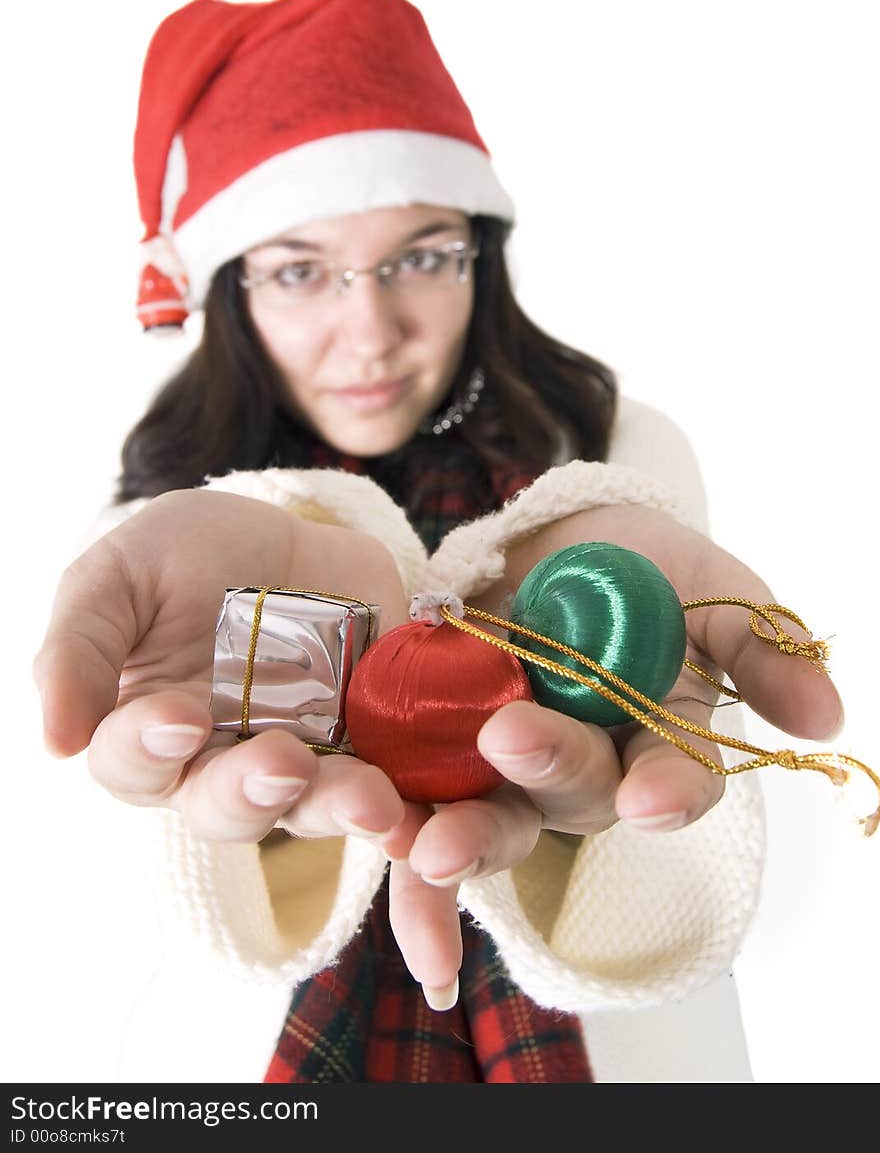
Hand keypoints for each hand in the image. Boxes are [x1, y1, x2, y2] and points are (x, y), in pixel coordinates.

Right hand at [34, 490, 411, 844]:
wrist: (290, 529)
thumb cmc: (187, 554)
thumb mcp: (121, 574)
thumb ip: (81, 646)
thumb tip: (55, 742)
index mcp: (146, 730)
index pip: (133, 763)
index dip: (148, 748)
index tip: (176, 716)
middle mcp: (218, 762)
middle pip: (224, 809)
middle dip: (250, 792)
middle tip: (281, 761)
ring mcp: (300, 758)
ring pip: (309, 809)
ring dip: (336, 808)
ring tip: (367, 797)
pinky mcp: (368, 745)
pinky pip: (385, 790)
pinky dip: (403, 807)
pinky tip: (416, 809)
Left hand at [385, 504, 844, 1004]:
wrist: (548, 537)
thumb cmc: (641, 564)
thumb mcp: (709, 585)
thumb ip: (761, 643)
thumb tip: (828, 722)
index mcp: (656, 741)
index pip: (674, 782)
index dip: (668, 792)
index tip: (652, 796)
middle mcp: (585, 768)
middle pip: (573, 797)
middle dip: (548, 771)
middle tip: (513, 737)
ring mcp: (506, 765)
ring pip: (494, 819)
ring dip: (466, 837)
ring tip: (430, 844)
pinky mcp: (436, 747)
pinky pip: (418, 802)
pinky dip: (396, 832)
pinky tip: (376, 840)